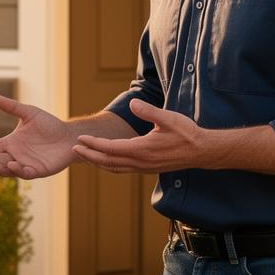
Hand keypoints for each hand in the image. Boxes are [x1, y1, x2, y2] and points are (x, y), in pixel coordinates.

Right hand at [0, 95, 74, 178]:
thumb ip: (12, 107)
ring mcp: (25, 164)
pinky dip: (18, 170)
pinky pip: (25, 173)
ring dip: (0, 168)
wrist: (68, 135)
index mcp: (11, 143)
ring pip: (8, 170)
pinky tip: (13, 165)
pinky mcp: (37, 171)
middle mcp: (15, 155)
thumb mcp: (29, 113)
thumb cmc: (49, 124)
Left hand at [72, 99, 201, 172]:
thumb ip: (149, 111)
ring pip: (114, 168)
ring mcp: (144, 167)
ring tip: (85, 156)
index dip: (93, 144)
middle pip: (108, 162)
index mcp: (142, 149)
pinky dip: (110, 166)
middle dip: (89, 155)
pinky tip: (105, 161)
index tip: (80, 140)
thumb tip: (132, 104)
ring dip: (98, 162)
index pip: (110, 149)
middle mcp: (140, 162)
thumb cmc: (186, 133)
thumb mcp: (168, 118)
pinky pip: (123, 169)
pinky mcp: (147, 168)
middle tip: (73, 149)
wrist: (201, 151)